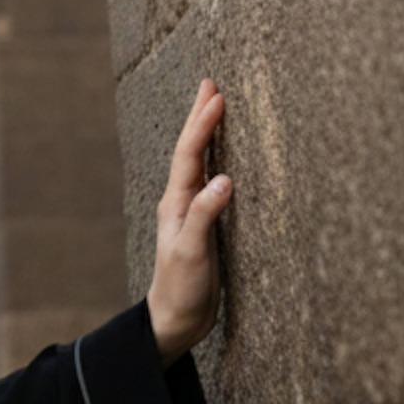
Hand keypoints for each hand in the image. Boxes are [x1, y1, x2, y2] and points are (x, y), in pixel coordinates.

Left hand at [146, 77, 231, 364]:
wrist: (175, 319)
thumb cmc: (180, 288)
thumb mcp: (192, 252)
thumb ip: (205, 215)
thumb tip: (225, 178)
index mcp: (176, 203)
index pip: (191, 155)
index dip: (203, 124)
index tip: (216, 95)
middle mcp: (182, 201)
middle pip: (192, 150)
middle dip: (201, 116)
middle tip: (210, 83)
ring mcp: (193, 212)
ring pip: (200, 163)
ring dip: (207, 134)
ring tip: (215, 107)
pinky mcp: (205, 225)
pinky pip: (211, 182)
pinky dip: (218, 161)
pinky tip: (227, 157)